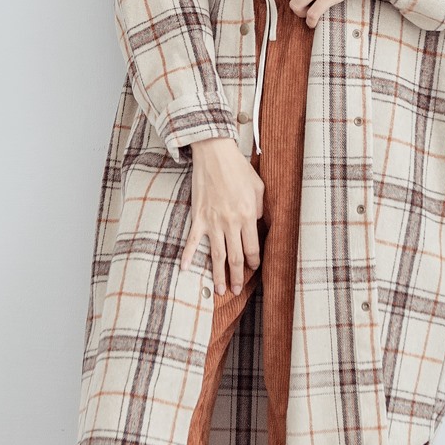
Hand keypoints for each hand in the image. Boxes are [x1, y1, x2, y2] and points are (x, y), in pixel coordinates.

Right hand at [180, 137, 263, 295]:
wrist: (214, 153)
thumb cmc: (238, 168)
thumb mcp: (258, 187)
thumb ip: (259, 208)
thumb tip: (255, 223)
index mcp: (247, 216)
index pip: (252, 248)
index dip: (254, 262)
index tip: (253, 269)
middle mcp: (231, 222)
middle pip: (235, 257)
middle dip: (237, 276)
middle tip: (237, 290)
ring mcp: (213, 222)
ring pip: (216, 255)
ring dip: (218, 275)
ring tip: (219, 290)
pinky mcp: (198, 217)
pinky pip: (193, 241)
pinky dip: (188, 256)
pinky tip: (185, 269)